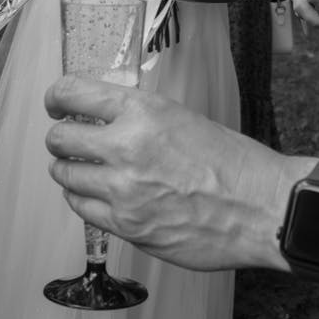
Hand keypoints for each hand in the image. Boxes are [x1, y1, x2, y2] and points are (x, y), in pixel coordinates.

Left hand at [44, 76, 313, 270]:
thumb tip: (103, 120)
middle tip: (68, 141)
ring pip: (65, 175)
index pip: (72, 93)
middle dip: (60, 138)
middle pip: (59, 138)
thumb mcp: (183, 118)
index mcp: (142, 111)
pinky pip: (82, 209)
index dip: (57, 97)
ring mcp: (123, 190)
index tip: (56, 103)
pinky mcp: (126, 226)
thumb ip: (138, 118)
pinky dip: (83, 200)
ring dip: (69, 170)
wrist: (262, 208)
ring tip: (83, 171)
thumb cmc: (233, 164)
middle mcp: (125, 146)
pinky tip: (97, 196)